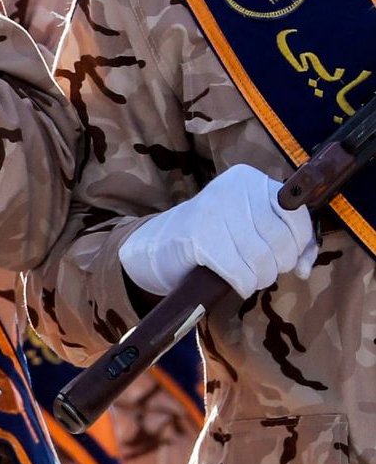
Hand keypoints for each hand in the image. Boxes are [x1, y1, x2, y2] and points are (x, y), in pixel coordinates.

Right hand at [120, 162, 316, 300]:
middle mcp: (232, 188)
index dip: (299, 243)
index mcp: (249, 179)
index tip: (287, 256)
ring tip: (246, 275)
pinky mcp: (198, 237)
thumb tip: (307, 268)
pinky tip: (233, 281)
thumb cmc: (213, 235)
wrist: (157, 244)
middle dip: (278, 264)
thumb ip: (288, 241)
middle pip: (281, 240)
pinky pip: (240, 272)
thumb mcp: (252, 225)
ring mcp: (213, 211)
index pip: (296, 213)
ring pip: (262, 259)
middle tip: (262, 268)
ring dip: (259, 277)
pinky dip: (242, 284)